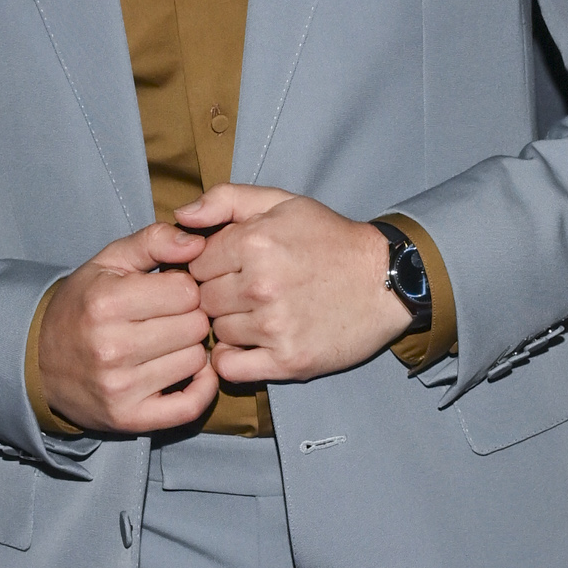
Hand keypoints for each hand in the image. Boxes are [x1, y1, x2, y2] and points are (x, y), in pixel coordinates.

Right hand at [36, 222, 219, 433]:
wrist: (38, 362)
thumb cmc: (82, 306)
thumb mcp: (108, 262)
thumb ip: (153, 241)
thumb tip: (198, 243)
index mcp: (106, 302)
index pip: (186, 291)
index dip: (183, 288)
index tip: (167, 293)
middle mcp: (112, 347)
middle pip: (196, 326)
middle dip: (189, 317)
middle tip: (169, 319)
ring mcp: (121, 388)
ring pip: (197, 360)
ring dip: (190, 350)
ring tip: (167, 344)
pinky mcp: (130, 419)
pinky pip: (192, 405)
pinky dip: (202, 388)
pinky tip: (191, 372)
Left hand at [178, 184, 411, 384]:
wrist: (386, 281)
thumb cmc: (330, 239)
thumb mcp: (282, 202)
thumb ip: (225, 199)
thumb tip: (180, 216)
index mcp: (255, 241)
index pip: (196, 264)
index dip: (210, 266)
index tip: (231, 268)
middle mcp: (261, 285)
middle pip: (204, 300)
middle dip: (218, 295)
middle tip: (245, 292)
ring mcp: (274, 326)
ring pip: (218, 331)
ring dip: (230, 325)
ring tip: (258, 313)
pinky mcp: (288, 360)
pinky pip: (231, 367)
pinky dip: (232, 359)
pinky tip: (250, 344)